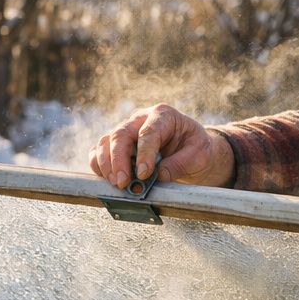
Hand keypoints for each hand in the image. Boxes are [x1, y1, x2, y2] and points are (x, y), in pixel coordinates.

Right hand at [88, 104, 234, 190]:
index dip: (144, 154)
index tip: (144, 174)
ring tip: (116, 183)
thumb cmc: (196, 149)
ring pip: (106, 142)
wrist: (191, 151)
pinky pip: (100, 151)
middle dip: (119, 160)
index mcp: (163, 115)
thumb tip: (159, 175)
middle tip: (123, 182)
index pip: (148, 132)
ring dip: (106, 164)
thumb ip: (180, 163)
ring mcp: (127, 130)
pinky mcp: (118, 144)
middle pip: (120, 134)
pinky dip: (99, 165)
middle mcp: (140, 119)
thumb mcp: (199, 154)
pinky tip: (106, 179)